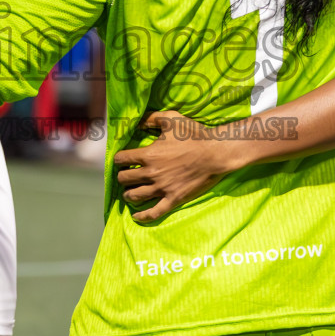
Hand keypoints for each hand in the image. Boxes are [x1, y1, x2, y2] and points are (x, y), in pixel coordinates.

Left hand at [114, 111, 241, 223]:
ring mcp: (162, 188)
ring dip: (128, 194)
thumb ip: (151, 118)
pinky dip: (143, 216)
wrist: (216, 153)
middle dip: (122, 177)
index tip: (121, 160)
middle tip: (126, 176)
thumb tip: (138, 122)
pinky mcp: (173, 198)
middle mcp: (151, 173)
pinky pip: (154, 212)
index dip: (119, 159)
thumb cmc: (194, 134)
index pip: (121, 160)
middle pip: (125, 179)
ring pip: (135, 196)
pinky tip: (136, 216)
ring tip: (129, 193)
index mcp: (148, 154)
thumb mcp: (171, 118)